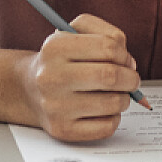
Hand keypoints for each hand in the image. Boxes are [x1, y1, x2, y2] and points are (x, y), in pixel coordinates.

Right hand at [17, 14, 142, 142]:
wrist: (30, 88)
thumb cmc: (61, 59)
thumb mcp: (76, 31)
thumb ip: (107, 34)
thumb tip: (129, 63)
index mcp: (55, 48)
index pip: (108, 47)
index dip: (124, 55)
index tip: (125, 61)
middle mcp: (51, 77)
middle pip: (111, 76)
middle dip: (131, 79)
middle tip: (131, 80)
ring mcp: (55, 106)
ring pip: (113, 103)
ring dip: (123, 99)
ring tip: (115, 94)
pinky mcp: (63, 129)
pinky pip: (106, 127)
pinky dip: (114, 118)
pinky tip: (104, 110)